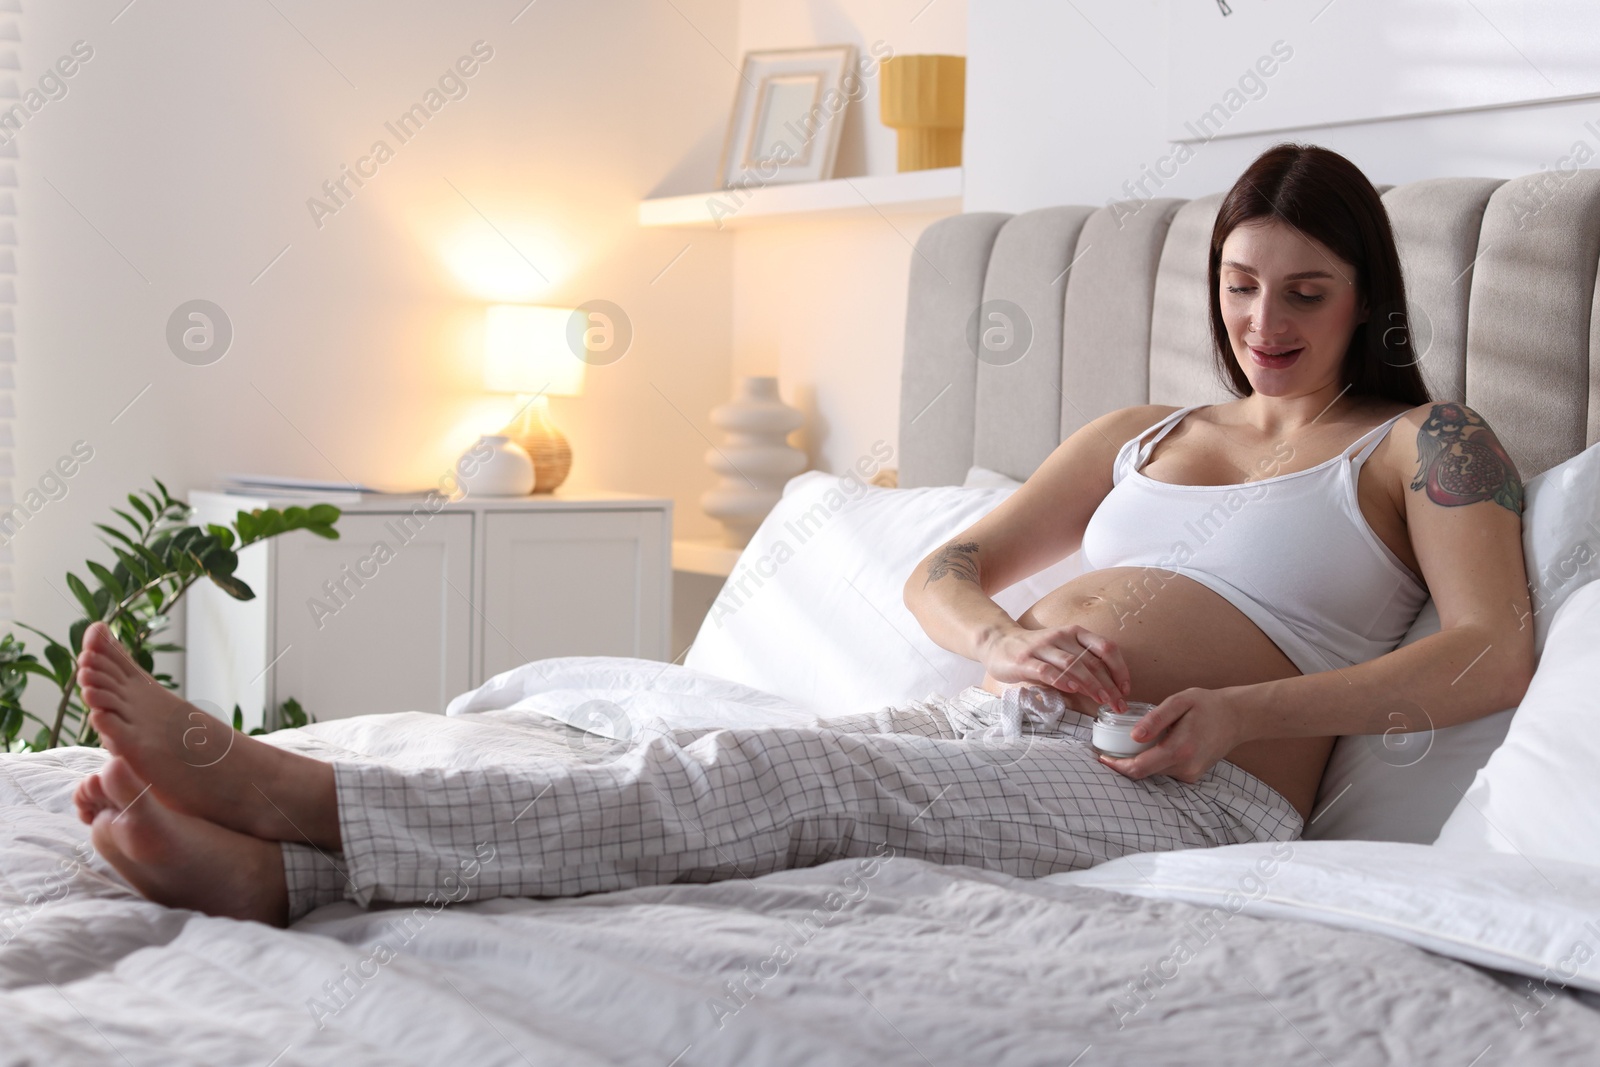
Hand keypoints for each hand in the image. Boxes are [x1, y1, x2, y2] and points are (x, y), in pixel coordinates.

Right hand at [981, 624, 1131, 711]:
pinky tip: (1071, 689)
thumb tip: (1111, 688)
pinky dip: (1060, 679)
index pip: (1106, 648)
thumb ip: (1084, 663)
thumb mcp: (1064, 650)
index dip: (1120, 669)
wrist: (998, 642)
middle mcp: (1061, 637)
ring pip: (1072, 664)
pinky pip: (1046, 669)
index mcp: (1075, 633)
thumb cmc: (1038, 651)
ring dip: (1090, 684)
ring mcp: (1042, 647)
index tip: (1126, 690)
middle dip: (1109, 685)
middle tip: (1119, 705)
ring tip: (1102, 700)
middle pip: (1092, 661)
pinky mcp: (1024, 660)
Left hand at [1097, 686, 1243, 782]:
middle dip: (1124, 764)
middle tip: (1109, 749)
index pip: (1139, 768)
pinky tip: (1152, 746)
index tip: (1101, 757)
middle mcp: (1185, 768)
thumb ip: (1155, 719)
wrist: (1237, 717)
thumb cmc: (1208, 705)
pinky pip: (1165, 771)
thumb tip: (1133, 736)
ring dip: (1139, 762)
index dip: (1116, 766)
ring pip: (1153, 773)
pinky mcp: (1192, 775)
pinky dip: (1154, 761)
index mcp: (1179, 750)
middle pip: (1143, 773)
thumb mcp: (1180, 702)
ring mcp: (1190, 775)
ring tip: (1130, 744)